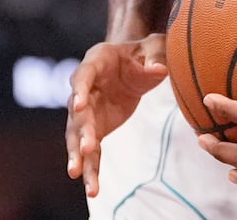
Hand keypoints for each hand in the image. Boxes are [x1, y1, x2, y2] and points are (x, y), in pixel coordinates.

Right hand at [65, 35, 169, 196]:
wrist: (136, 63)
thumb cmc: (143, 52)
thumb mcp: (154, 48)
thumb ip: (155, 56)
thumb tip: (159, 69)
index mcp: (95, 62)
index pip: (82, 76)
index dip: (79, 89)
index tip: (78, 104)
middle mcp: (84, 89)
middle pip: (77, 112)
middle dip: (81, 130)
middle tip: (86, 148)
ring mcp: (86, 111)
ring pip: (77, 136)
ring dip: (78, 155)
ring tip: (77, 174)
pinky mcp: (94, 129)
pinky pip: (91, 151)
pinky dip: (91, 168)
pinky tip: (92, 188)